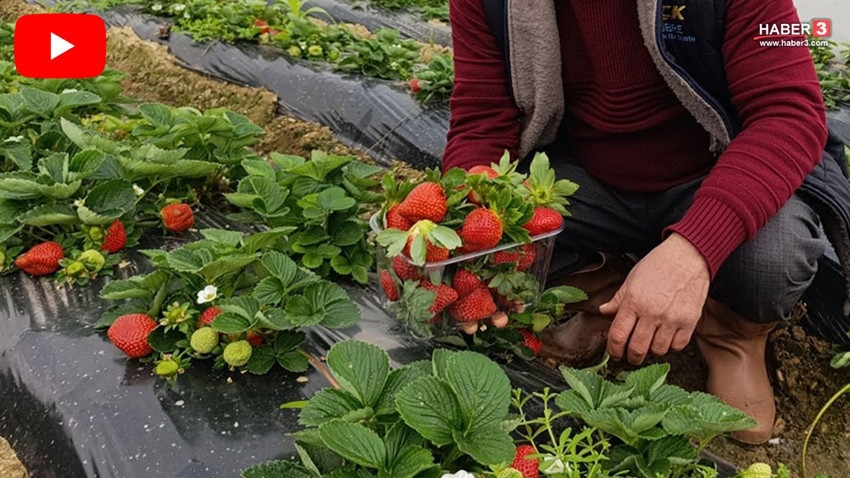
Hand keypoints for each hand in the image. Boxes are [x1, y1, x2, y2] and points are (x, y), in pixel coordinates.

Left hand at [598, 233, 709, 364]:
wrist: (688, 255)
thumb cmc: (658, 264)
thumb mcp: (632, 279)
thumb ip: (618, 299)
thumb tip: (603, 311)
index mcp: (633, 302)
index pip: (618, 335)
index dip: (613, 349)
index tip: (614, 352)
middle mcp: (652, 312)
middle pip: (637, 348)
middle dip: (631, 357)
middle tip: (630, 356)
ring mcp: (672, 318)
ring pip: (657, 350)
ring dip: (651, 352)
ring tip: (649, 345)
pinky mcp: (690, 321)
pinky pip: (677, 346)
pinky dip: (670, 347)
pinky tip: (666, 339)